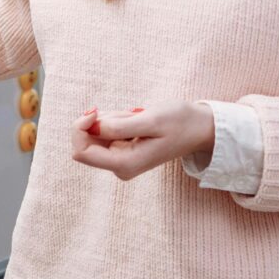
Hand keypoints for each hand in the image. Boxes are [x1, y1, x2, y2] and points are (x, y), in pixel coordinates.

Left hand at [70, 101, 216, 180]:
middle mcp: (119, 167)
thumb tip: (92, 127)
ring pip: (95, 134)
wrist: (199, 128)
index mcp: (124, 164)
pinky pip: (106, 133)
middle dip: (99, 122)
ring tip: (137, 118)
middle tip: (127, 114)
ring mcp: (120, 160)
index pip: (80, 152)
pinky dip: (116, 121)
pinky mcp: (122, 152)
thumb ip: (120, 126)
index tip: (95, 111)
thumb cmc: (180, 122)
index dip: (80, 128)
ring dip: (111, 119)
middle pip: (85, 143)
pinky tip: (136, 120)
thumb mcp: (152, 120)